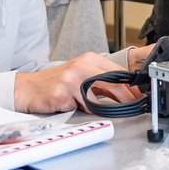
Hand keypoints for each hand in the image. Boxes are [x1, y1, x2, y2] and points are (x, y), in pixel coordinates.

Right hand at [13, 52, 140, 112]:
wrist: (28, 88)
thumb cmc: (56, 83)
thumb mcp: (81, 75)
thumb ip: (101, 82)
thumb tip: (126, 93)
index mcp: (89, 59)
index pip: (117, 72)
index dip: (131, 86)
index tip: (139, 96)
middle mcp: (81, 66)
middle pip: (113, 83)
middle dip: (126, 98)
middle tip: (133, 107)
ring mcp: (71, 79)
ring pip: (98, 98)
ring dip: (97, 107)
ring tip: (83, 104)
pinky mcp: (62, 94)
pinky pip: (81, 108)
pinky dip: (79, 110)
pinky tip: (70, 104)